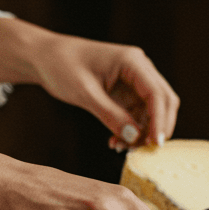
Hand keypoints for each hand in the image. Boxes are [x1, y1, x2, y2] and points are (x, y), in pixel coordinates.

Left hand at [0, 17, 179, 147]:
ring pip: (152, 111)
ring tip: (120, 148)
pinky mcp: (125, 92)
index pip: (157, 94)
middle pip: (163, 102)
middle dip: (157, 128)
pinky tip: (116, 142)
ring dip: (142, 132)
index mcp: (132, 61)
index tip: (155, 145)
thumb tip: (135, 137)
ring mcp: (134, 80)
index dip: (160, 121)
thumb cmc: (61, 66)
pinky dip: (131, 130)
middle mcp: (139, 68)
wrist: (44, 57)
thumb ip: (110, 115)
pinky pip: (137, 115)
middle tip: (144, 152)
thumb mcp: (85, 94)